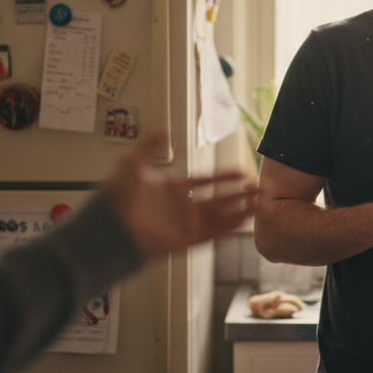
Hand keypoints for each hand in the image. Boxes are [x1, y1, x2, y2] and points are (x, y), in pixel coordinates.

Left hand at [104, 133, 257, 258]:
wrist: (109, 225)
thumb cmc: (116, 196)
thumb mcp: (132, 164)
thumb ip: (149, 147)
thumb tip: (164, 132)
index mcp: (172, 189)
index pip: (205, 181)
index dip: (224, 178)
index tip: (242, 172)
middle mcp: (181, 207)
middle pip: (219, 200)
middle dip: (241, 194)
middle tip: (261, 187)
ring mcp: (184, 224)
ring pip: (221, 217)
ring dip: (241, 211)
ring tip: (262, 204)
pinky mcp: (184, 241)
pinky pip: (212, 234)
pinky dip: (228, 228)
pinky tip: (244, 221)